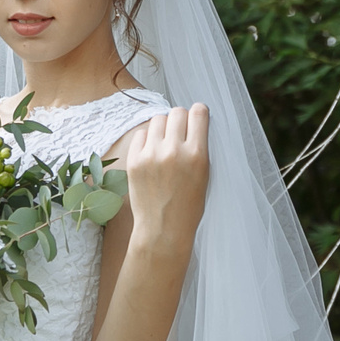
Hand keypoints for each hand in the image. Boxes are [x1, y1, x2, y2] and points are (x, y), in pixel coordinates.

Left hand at [123, 104, 209, 245]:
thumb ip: (199, 146)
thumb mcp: (205, 174)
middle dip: (180, 119)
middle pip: (177, 112)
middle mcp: (174, 151)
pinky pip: (141, 134)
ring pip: (158, 119)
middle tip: (180, 133)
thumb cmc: (189, 204)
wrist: (164, 228)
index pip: (198, 113)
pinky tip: (152, 154)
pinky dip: (147, 140)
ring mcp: (152, 155)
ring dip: (163, 128)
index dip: (198, 113)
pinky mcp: (134, 160)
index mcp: (197, 154)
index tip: (196, 118)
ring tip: (165, 145)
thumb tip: (192, 121)